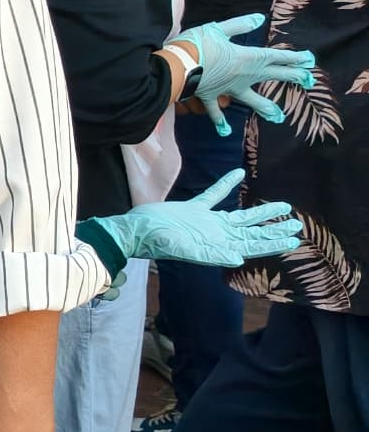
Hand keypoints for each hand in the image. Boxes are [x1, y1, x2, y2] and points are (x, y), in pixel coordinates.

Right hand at [96, 170, 301, 266]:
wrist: (136, 230)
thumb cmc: (158, 242)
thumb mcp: (185, 249)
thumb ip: (211, 254)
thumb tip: (239, 258)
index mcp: (219, 246)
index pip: (253, 245)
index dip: (273, 243)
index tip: (292, 239)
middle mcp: (218, 235)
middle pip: (253, 232)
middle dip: (274, 229)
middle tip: (295, 224)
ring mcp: (207, 222)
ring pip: (241, 216)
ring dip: (261, 212)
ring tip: (282, 206)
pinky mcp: (194, 209)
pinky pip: (215, 195)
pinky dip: (226, 184)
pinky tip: (238, 174)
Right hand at [178, 14, 317, 134]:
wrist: (176, 66)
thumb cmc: (197, 45)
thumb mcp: (218, 29)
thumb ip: (239, 25)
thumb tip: (260, 19)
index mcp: (248, 57)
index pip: (276, 56)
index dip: (294, 57)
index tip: (309, 59)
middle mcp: (244, 75)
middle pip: (272, 75)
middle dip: (292, 76)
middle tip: (309, 81)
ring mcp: (229, 89)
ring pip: (251, 99)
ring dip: (265, 107)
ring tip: (278, 116)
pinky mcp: (212, 96)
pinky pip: (216, 111)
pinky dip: (220, 121)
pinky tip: (225, 131)